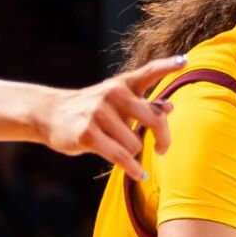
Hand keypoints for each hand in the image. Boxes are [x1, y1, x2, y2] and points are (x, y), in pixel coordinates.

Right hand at [36, 57, 183, 176]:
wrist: (51, 114)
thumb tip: (169, 108)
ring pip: (135, 144)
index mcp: (122, 84)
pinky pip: (121, 157)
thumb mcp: (115, 101)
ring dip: (133, 152)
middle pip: (154, 120)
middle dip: (162, 138)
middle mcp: (112, 94)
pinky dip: (132, 169)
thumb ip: (143, 105)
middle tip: (161, 149)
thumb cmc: (91, 110)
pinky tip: (139, 175)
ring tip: (120, 149)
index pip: (148, 72)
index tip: (184, 61)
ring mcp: (99, 113)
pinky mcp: (88, 133)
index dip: (167, 66)